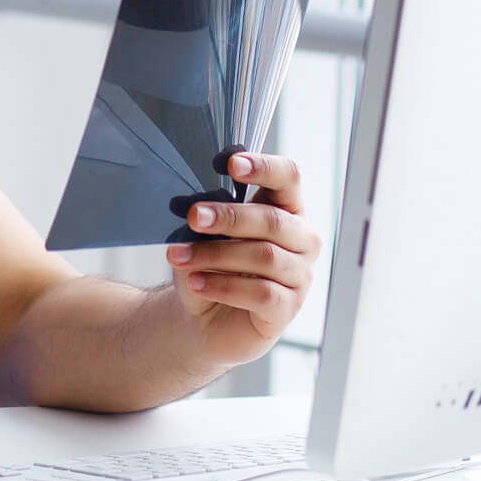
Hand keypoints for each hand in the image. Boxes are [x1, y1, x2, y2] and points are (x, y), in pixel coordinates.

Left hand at [162, 152, 320, 368]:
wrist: (202, 316)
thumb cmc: (210, 265)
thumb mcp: (204, 235)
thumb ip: (208, 216)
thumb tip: (197, 206)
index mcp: (285, 209)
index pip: (288, 178)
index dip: (264, 167)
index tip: (231, 163)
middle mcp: (301, 239)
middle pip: (273, 220)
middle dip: (230, 216)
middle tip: (194, 216)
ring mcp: (300, 275)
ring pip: (264, 257)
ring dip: (216, 254)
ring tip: (179, 256)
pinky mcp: (288, 308)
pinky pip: (261, 293)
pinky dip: (223, 286)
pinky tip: (196, 283)